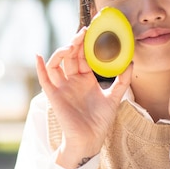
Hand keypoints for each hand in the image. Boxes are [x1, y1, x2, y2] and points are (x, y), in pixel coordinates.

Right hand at [36, 27, 132, 168]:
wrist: (90, 140)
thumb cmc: (100, 121)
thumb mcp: (114, 97)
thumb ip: (122, 80)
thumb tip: (130, 61)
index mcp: (85, 79)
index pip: (83, 55)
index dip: (86, 42)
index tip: (93, 28)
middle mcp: (72, 80)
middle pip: (70, 55)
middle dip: (76, 42)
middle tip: (85, 30)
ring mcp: (62, 87)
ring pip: (57, 63)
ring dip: (62, 51)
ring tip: (72, 44)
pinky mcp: (54, 96)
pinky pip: (44, 79)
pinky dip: (40, 67)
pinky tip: (39, 56)